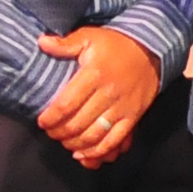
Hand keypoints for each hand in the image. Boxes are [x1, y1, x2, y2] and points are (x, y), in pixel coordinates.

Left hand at [34, 27, 161, 168]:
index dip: (52, 117)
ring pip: (94, 135)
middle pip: (78, 123)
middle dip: (59, 133)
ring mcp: (122, 107)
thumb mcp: (89, 37)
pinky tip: (83, 154)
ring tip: (64, 142)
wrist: (150, 50)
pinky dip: (97, 151)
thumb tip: (41, 42)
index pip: (67, 103)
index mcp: (94, 74)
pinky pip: (114, 140)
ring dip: (75, 144)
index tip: (42, 122)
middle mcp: (108, 93)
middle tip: (51, 133)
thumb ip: (65, 43)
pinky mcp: (133, 117)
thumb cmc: (115, 45)